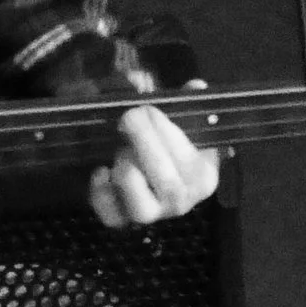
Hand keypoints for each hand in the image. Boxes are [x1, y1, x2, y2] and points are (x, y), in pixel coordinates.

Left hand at [91, 94, 219, 227]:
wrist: (137, 165)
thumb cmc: (163, 140)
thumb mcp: (178, 119)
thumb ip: (187, 105)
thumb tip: (196, 86)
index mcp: (204, 178)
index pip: (191, 162)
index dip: (165, 132)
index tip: (148, 109)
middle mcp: (181, 202)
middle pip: (168, 183)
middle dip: (145, 144)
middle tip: (129, 117)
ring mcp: (150, 214)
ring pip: (142, 205)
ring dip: (128, 170)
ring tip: (122, 149)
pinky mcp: (119, 220)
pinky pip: (110, 215)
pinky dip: (101, 190)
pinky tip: (102, 169)